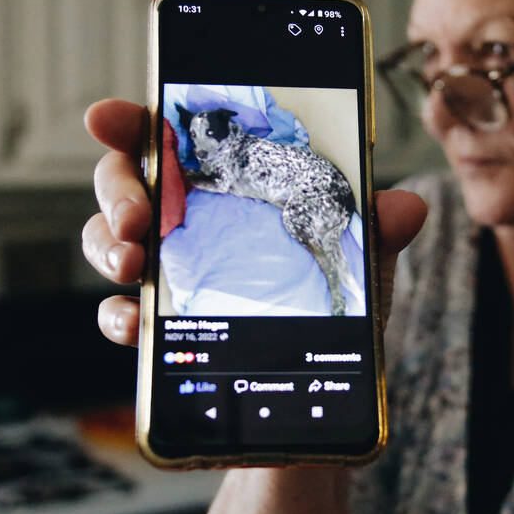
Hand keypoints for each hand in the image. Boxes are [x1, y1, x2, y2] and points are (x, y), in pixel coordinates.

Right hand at [82, 99, 427, 346]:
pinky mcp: (163, 329)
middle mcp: (191, 223)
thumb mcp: (364, 265)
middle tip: (138, 217)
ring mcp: (170, 275)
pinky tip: (136, 324)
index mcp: (232, 188)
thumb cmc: (336, 314)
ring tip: (135, 265)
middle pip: (125, 183)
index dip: (132, 122)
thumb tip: (407, 206)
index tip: (105, 118)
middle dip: (117, 190)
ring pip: (109, 241)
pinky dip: (119, 317)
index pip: (172, 140)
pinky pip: (121, 315)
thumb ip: (376, 229)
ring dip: (107, 247)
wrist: (323, 395)